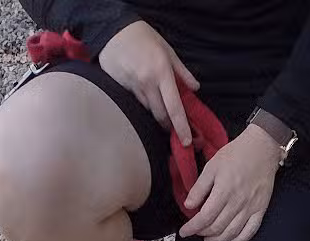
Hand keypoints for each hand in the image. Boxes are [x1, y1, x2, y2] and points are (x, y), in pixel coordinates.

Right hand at [99, 20, 197, 145]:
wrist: (113, 30)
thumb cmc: (144, 37)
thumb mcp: (167, 50)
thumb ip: (182, 72)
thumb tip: (195, 89)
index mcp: (162, 72)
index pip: (174, 107)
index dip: (181, 127)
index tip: (186, 141)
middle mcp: (147, 83)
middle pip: (160, 115)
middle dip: (168, 125)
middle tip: (174, 129)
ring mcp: (133, 87)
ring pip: (148, 111)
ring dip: (156, 115)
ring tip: (161, 114)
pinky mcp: (121, 89)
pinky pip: (136, 104)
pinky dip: (144, 106)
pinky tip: (146, 101)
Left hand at [178, 124, 279, 240]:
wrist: (262, 147)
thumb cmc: (237, 154)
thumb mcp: (212, 166)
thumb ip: (199, 187)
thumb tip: (189, 205)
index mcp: (223, 191)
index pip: (204, 217)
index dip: (192, 228)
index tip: (184, 231)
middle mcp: (237, 202)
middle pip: (216, 227)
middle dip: (203, 233)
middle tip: (196, 231)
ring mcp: (250, 208)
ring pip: (231, 233)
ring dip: (217, 240)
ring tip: (208, 239)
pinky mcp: (260, 209)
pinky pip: (250, 231)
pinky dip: (239, 240)